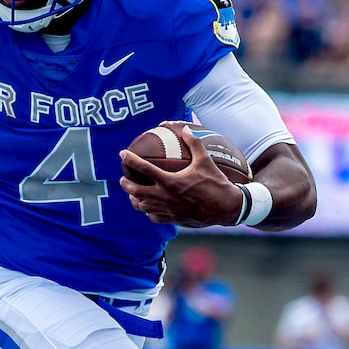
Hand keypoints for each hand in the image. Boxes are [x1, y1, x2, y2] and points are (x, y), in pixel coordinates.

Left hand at [119, 126, 243, 227]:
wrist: (226, 209)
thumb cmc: (216, 183)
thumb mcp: (206, 161)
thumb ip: (194, 144)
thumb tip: (187, 128)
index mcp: (170, 182)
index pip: (144, 169)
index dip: (130, 160)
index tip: (122, 153)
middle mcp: (165, 197)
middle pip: (136, 191)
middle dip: (125, 184)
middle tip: (123, 178)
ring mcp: (168, 210)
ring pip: (142, 206)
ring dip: (134, 199)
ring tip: (133, 193)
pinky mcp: (173, 220)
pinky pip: (153, 217)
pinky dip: (148, 211)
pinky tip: (149, 206)